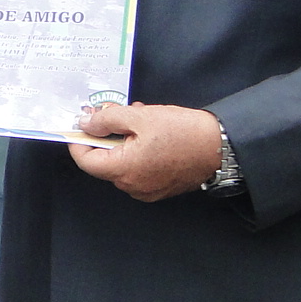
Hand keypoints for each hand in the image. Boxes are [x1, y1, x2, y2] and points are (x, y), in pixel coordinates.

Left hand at [69, 102, 221, 201]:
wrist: (221, 147)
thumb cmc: (183, 131)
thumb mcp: (140, 116)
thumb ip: (107, 119)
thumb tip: (85, 123)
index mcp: (123, 171)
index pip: (86, 161)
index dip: (79, 141)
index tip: (81, 124)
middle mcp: (132, 186)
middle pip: (104, 160)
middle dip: (107, 134)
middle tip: (117, 112)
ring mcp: (146, 190)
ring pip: (122, 163)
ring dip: (124, 140)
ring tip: (140, 118)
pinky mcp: (160, 188)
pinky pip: (138, 169)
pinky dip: (137, 151)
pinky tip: (151, 134)